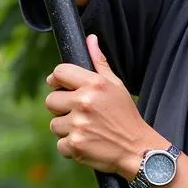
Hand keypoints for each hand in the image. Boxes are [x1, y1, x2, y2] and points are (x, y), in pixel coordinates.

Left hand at [45, 36, 162, 177]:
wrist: (137, 149)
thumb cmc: (125, 115)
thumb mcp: (116, 85)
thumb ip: (99, 62)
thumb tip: (91, 38)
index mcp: (94, 84)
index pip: (59, 72)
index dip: (57, 79)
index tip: (61, 86)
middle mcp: (84, 102)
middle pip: (50, 100)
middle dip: (61, 107)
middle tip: (79, 112)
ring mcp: (78, 125)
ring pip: (54, 124)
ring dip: (66, 128)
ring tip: (86, 128)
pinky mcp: (75, 145)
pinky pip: (60, 143)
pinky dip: (70, 146)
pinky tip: (87, 142)